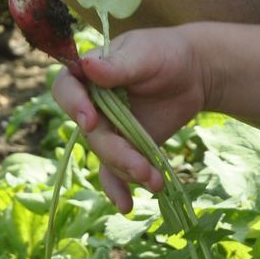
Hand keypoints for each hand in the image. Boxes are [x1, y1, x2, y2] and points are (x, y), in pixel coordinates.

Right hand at [53, 28, 209, 210]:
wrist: (193, 74)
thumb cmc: (164, 53)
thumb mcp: (144, 53)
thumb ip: (118, 65)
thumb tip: (88, 66)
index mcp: (87, 74)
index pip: (66, 90)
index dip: (74, 106)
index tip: (92, 119)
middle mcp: (90, 105)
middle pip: (91, 134)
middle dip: (116, 152)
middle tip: (141, 166)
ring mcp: (107, 129)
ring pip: (107, 156)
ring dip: (129, 171)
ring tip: (157, 180)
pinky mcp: (124, 148)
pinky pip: (113, 171)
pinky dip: (118, 189)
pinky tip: (126, 205)